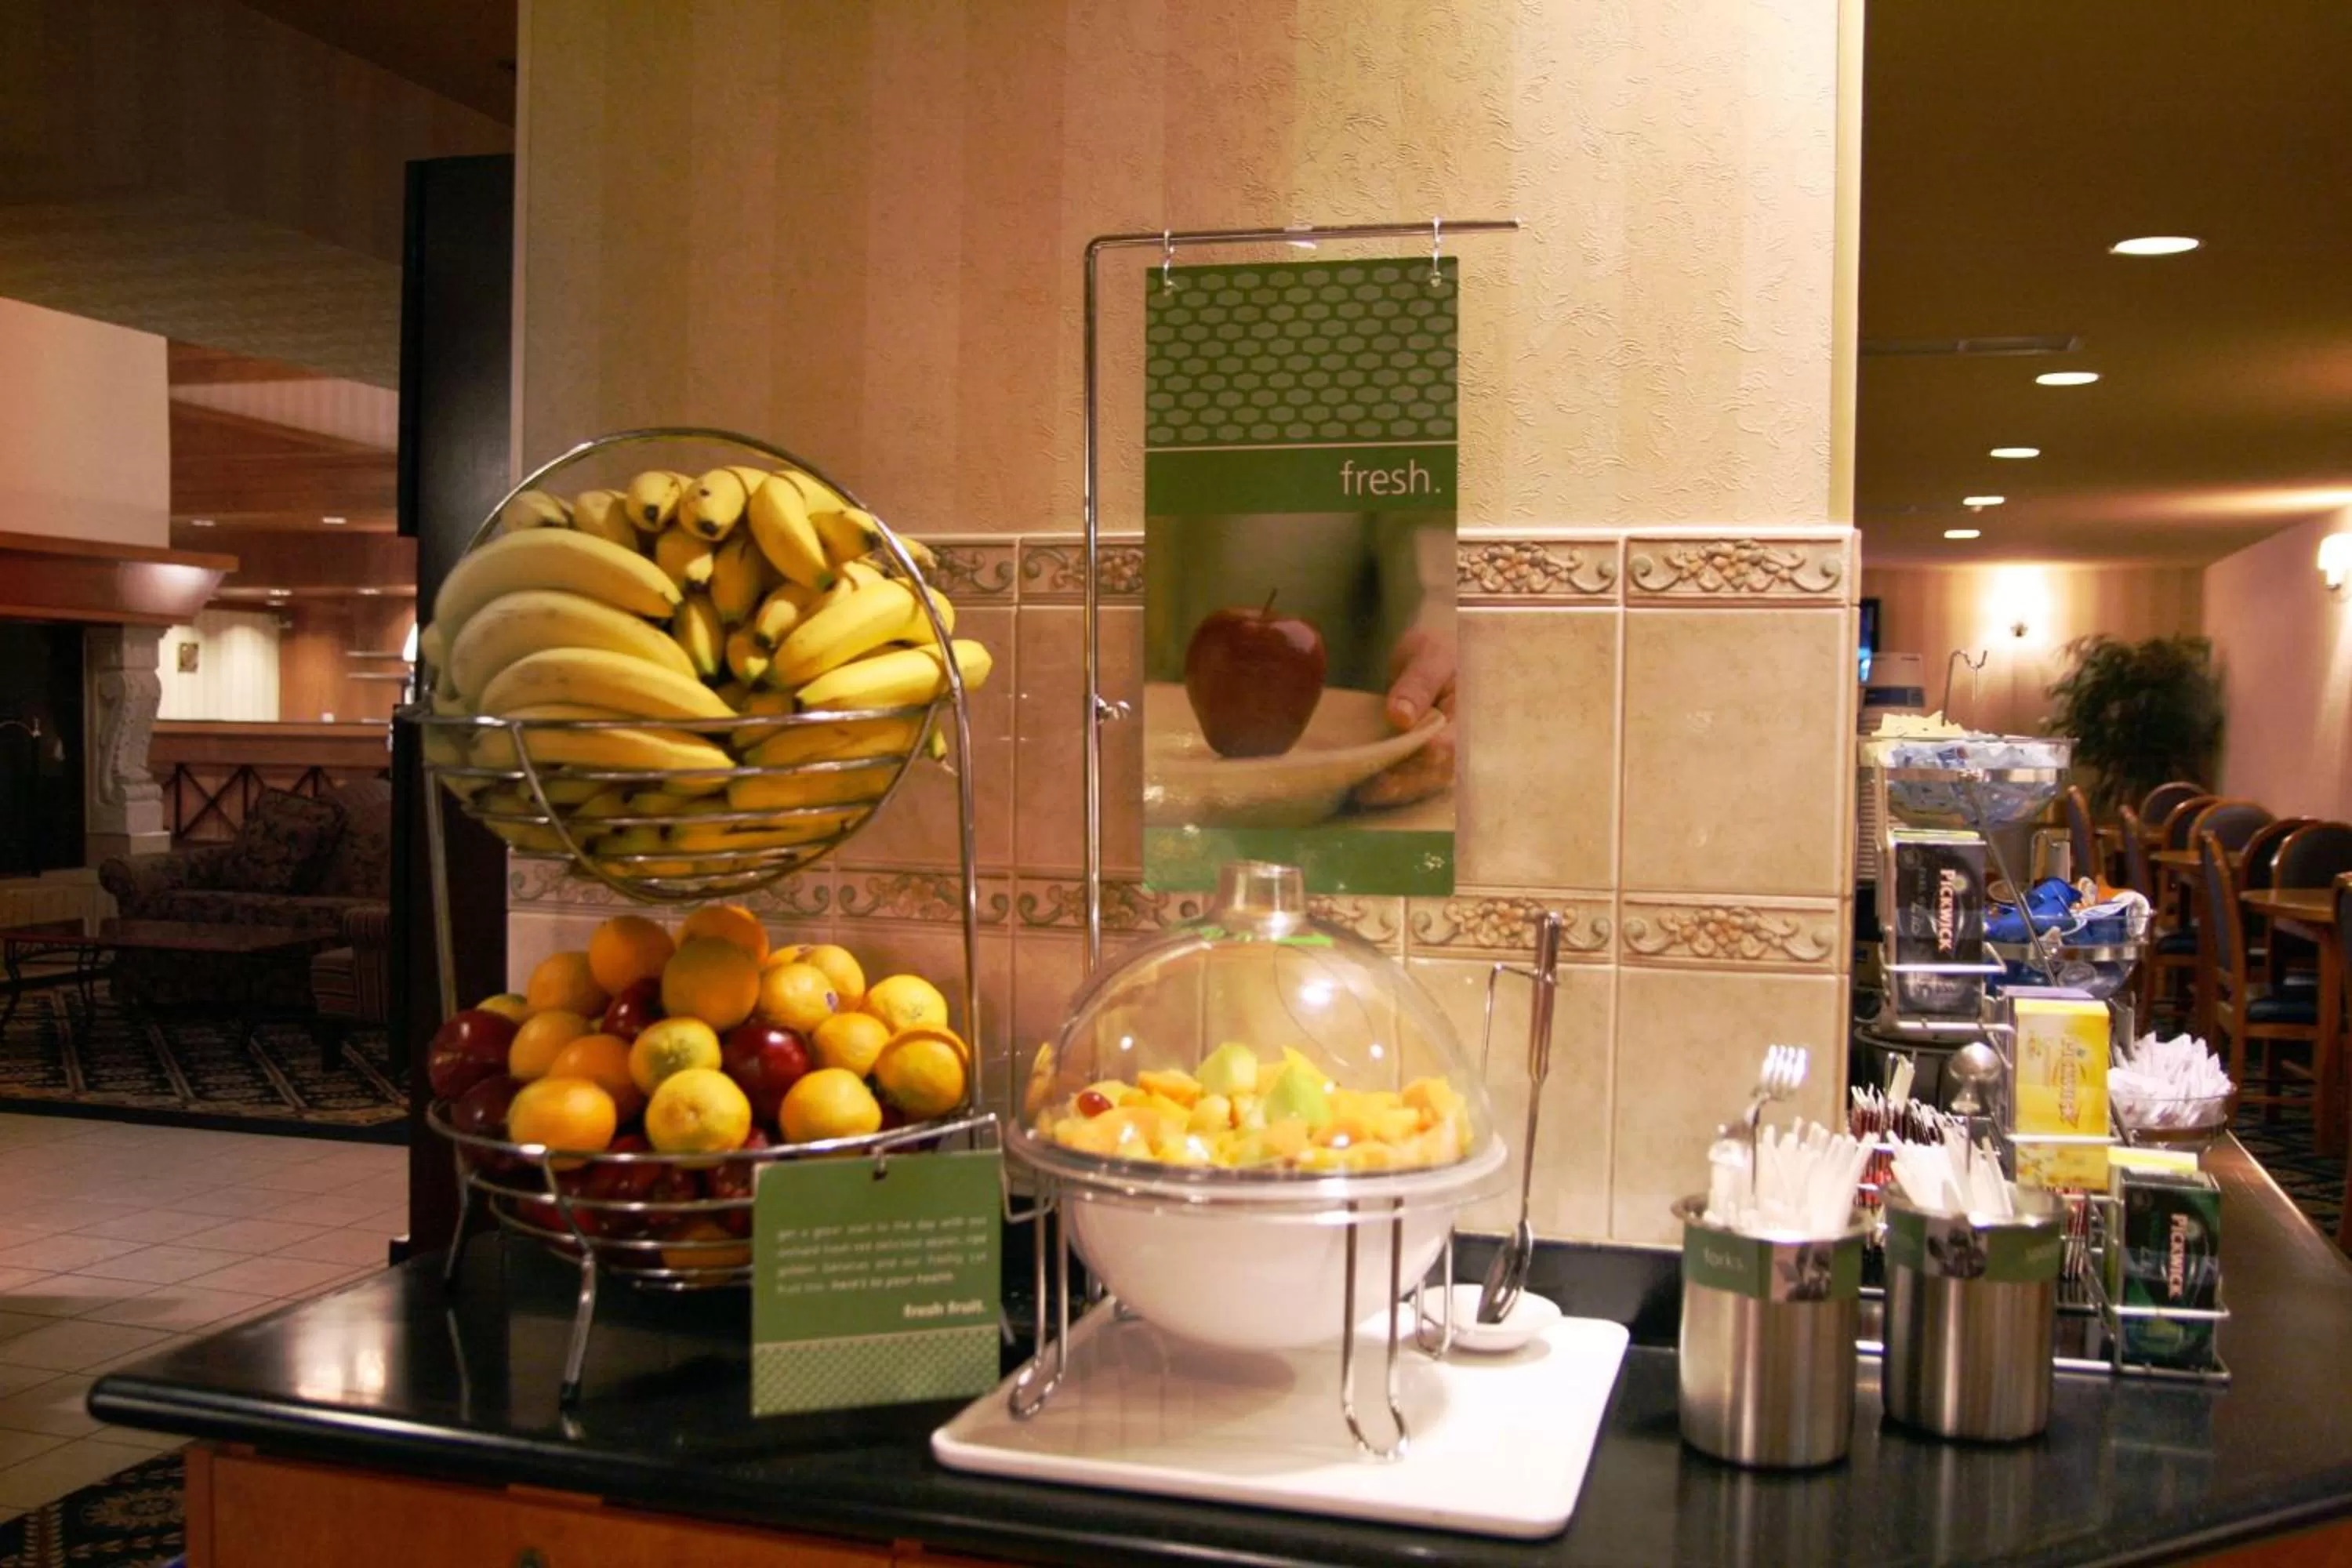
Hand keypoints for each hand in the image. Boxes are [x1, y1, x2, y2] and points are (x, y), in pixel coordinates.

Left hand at [1353, 629, 1456, 810]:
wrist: (1437, 654)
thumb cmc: (1439, 649)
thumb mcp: (1429, 655)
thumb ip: (1418, 684)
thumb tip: (1401, 716)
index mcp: (1475, 715)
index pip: (1454, 744)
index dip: (1426, 756)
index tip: (1395, 761)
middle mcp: (1467, 741)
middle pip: (1440, 771)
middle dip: (1406, 781)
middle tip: (1372, 786)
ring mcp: (1450, 753)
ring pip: (1427, 782)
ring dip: (1397, 790)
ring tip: (1364, 792)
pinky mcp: (1431, 760)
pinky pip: (1417, 780)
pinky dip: (1394, 787)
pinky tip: (1367, 790)